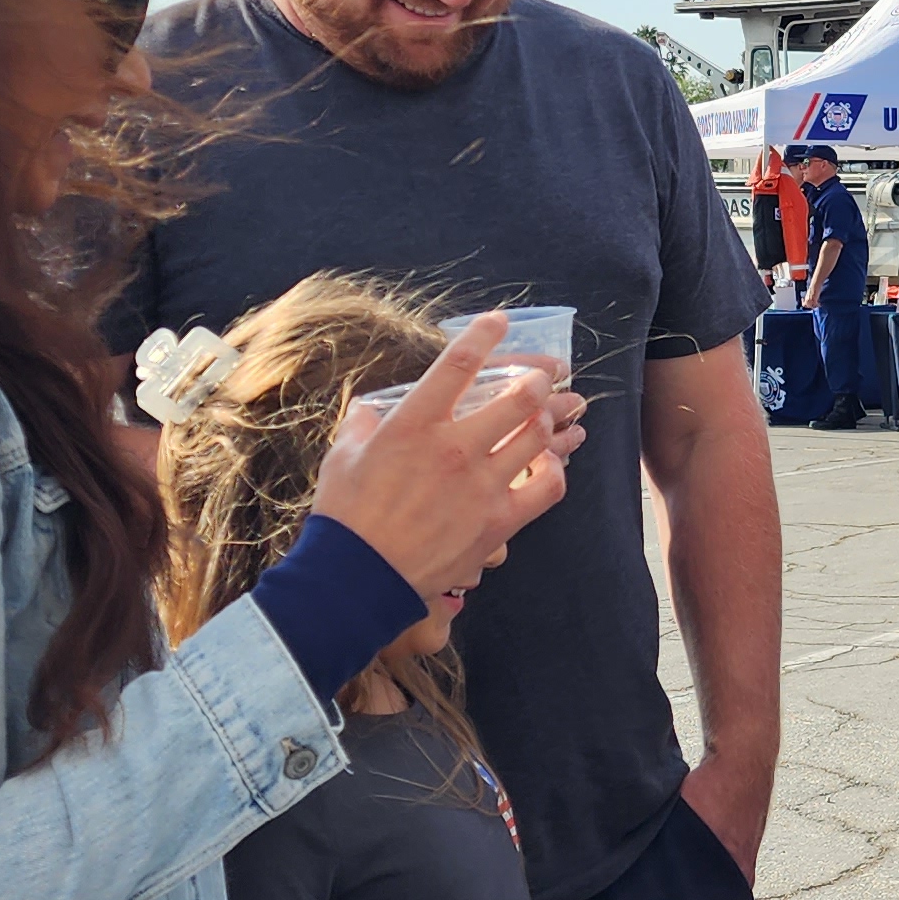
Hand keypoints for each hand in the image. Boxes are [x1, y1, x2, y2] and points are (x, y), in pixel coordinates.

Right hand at [311, 312, 582, 589]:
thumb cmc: (346, 517)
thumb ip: (363, 424)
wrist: (360, 578)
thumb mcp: (342, 457)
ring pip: (538, 438)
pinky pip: (547, 487)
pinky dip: (556, 470)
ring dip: (551, 420)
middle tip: (543, 379)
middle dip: (538, 382)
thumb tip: (371, 410)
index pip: (458, 365)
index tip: (497, 321)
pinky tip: (551, 464)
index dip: (483, 335)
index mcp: (414, 424)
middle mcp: (455, 448)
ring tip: (553, 415)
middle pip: (519, 399)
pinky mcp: (500, 521)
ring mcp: (483, 485)